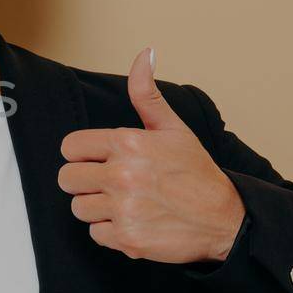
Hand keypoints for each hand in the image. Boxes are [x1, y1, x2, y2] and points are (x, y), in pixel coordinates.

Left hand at [57, 47, 244, 264]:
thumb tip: (144, 54)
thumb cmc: (196, 172)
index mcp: (128, 143)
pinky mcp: (126, 238)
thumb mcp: (173, 128)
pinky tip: (134, 221)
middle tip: (111, 183)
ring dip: (97, 207)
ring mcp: (123, 208)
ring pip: (78, 207)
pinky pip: (95, 234)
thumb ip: (147, 94)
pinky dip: (111, 231)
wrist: (225, 219)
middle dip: (85, 181)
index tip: (99, 159)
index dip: (83, 154)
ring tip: (125, 202)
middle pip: (67, 178)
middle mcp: (121, 175)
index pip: (70, 147)